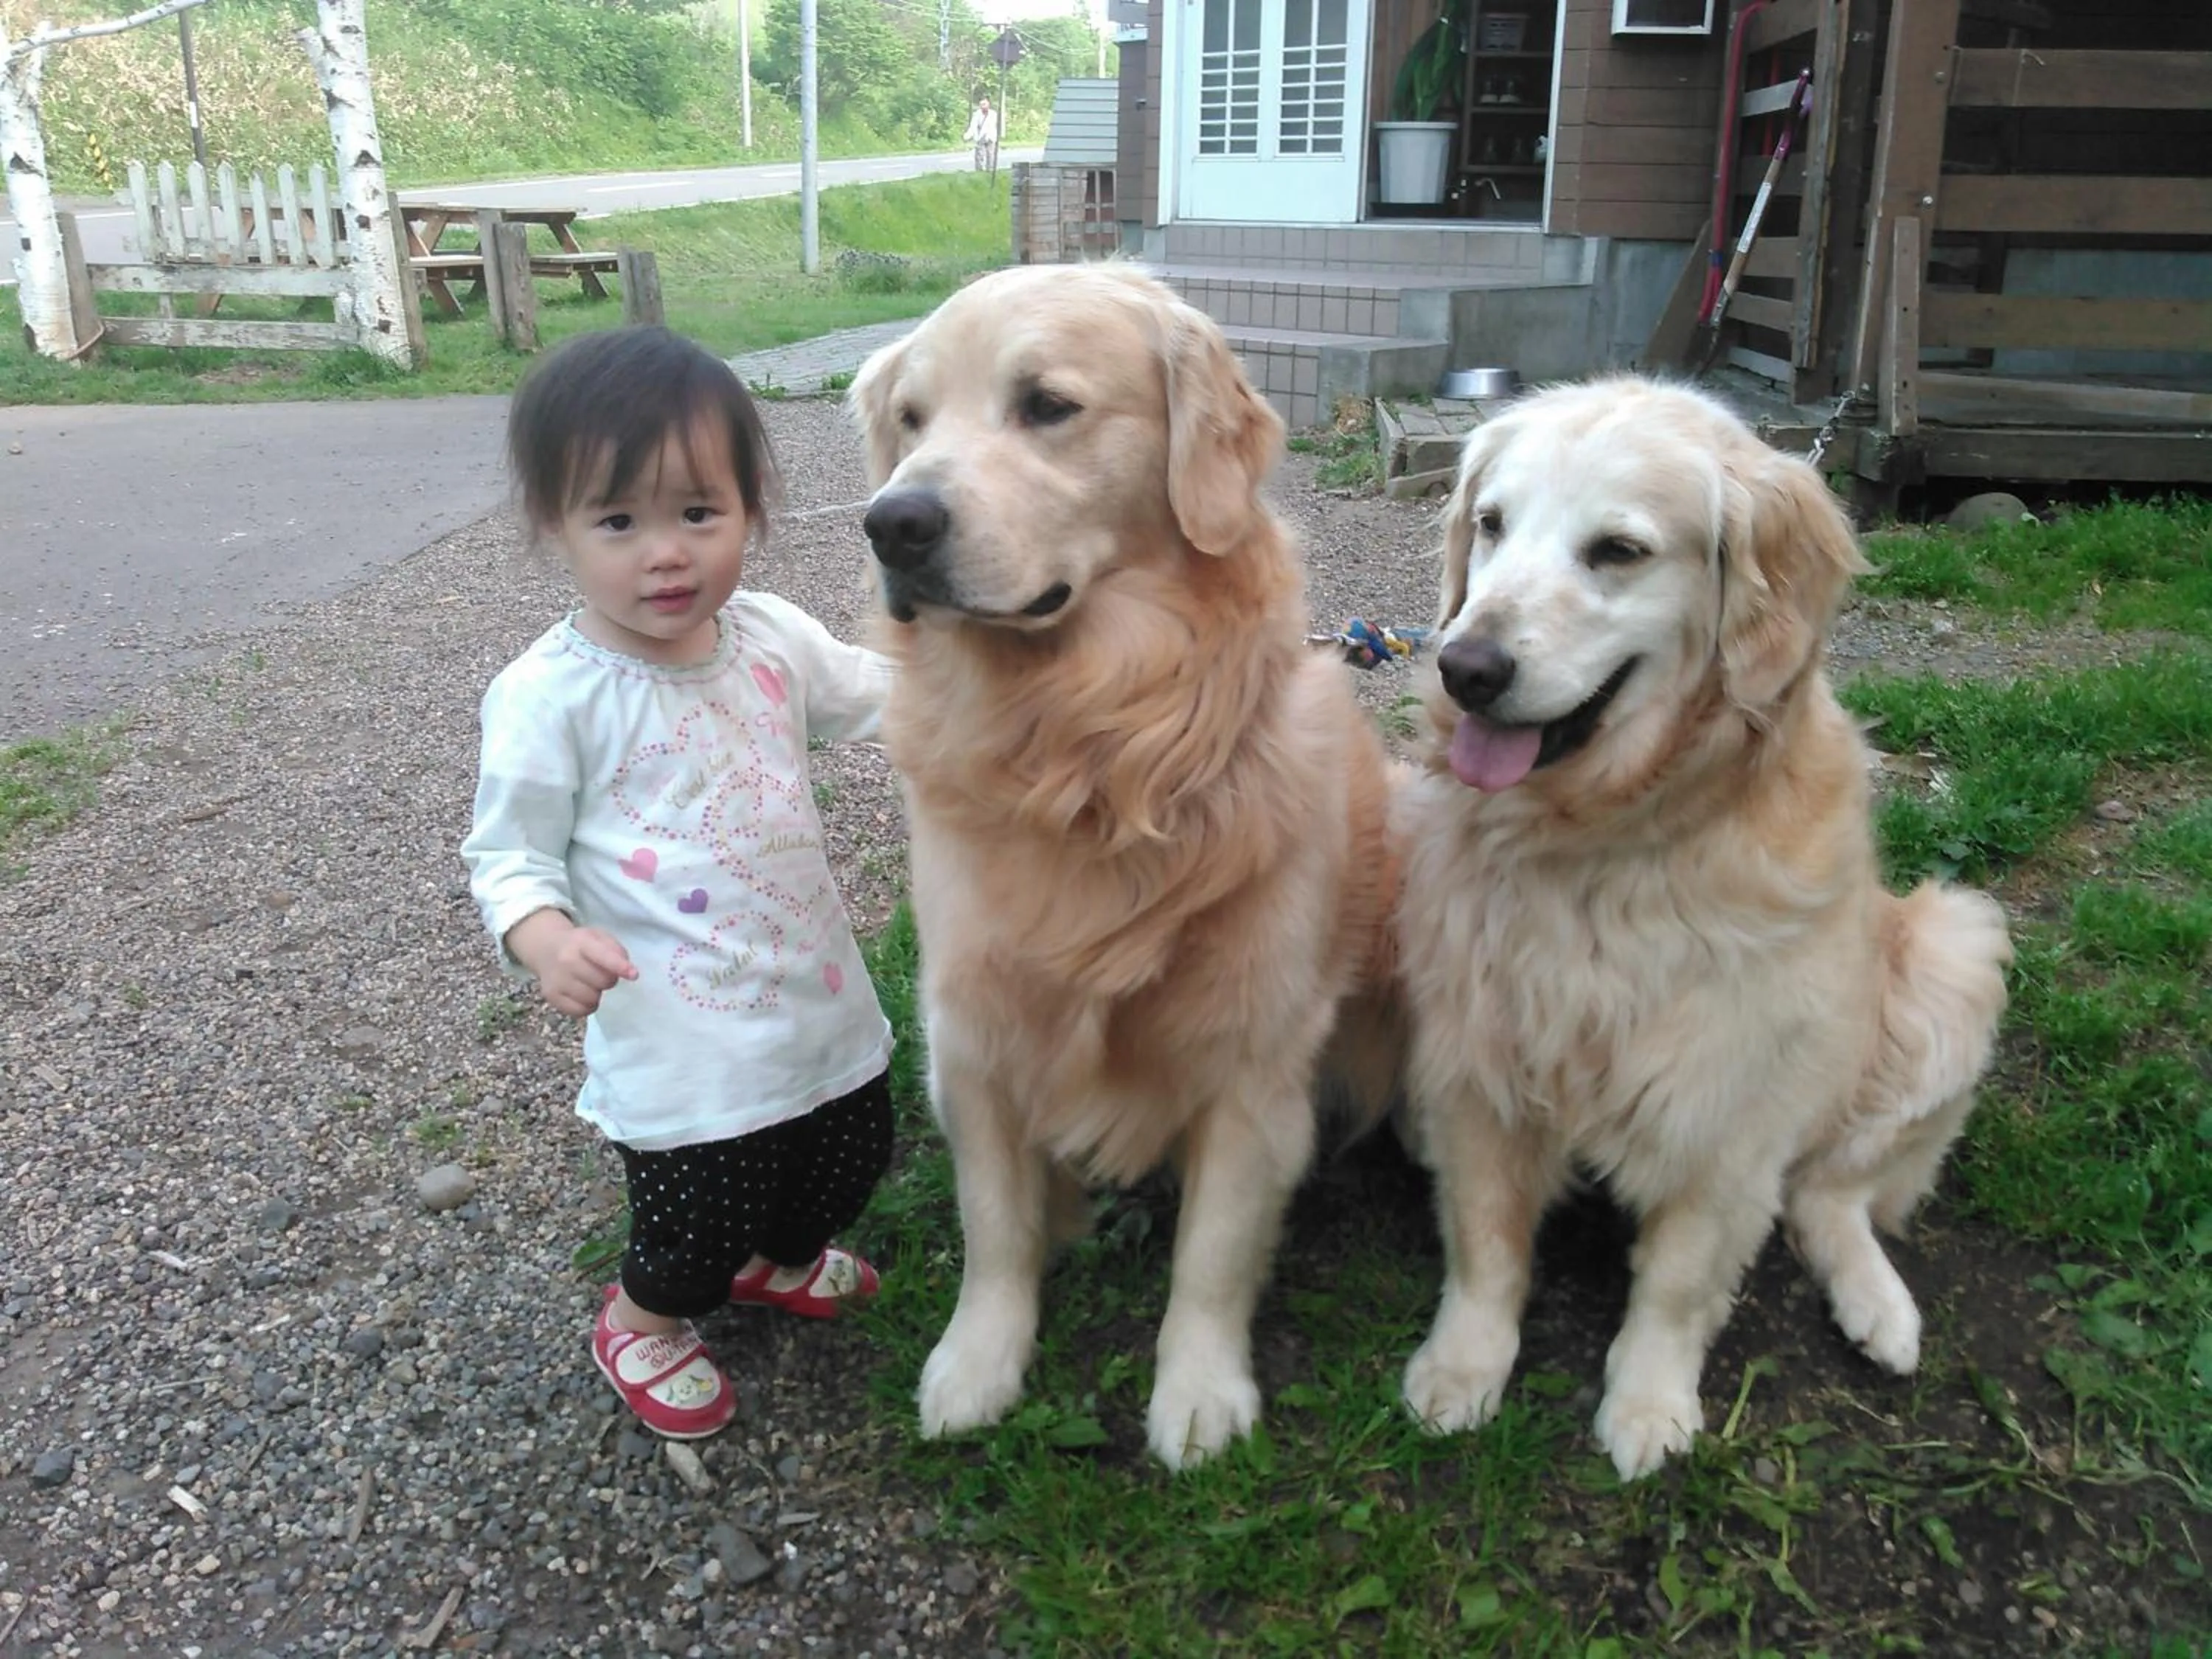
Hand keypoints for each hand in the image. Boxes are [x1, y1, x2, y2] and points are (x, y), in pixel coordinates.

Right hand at [505, 910, 636, 1016]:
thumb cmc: (580, 944)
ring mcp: (556, 980)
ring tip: (589, 983)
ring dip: (597, 994)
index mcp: (581, 941)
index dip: (620, 967)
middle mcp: (566, 960)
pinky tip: (582, 994)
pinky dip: (586, 1006)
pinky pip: (579, 1011)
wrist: (546, 948)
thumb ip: (616, 950)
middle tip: (601, 974)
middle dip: (609, 980)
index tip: (634, 975)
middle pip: (602, 982)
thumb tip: (628, 971)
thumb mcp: (599, 937)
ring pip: (591, 999)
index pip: (604, 956)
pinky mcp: (551, 996)